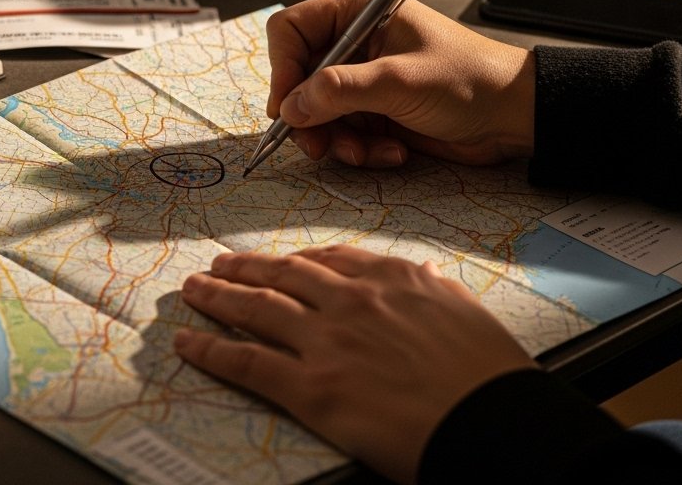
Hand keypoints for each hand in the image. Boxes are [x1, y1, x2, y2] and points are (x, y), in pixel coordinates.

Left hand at [175, 247, 535, 483]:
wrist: (493, 423)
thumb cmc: (489, 376)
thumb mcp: (467, 311)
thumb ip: (434, 290)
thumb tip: (425, 275)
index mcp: (392, 279)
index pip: (329, 259)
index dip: (293, 259)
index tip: (276, 259)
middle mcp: (351, 301)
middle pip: (282, 275)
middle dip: (244, 268)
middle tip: (218, 265)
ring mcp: (326, 342)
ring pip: (255, 308)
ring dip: (217, 297)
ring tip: (194, 290)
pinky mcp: (310, 388)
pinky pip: (246, 361)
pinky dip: (210, 349)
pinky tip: (188, 342)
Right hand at [266, 0, 534, 166]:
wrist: (514, 116)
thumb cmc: (471, 79)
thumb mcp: (400, 81)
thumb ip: (340, 90)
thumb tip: (291, 106)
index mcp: (360, 12)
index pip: (292, 30)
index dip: (283, 68)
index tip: (286, 107)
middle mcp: (356, 42)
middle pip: (299, 78)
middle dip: (308, 116)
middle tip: (318, 144)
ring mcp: (364, 79)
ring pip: (317, 113)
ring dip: (336, 140)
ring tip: (366, 153)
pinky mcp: (375, 111)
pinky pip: (343, 133)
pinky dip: (360, 149)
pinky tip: (392, 152)